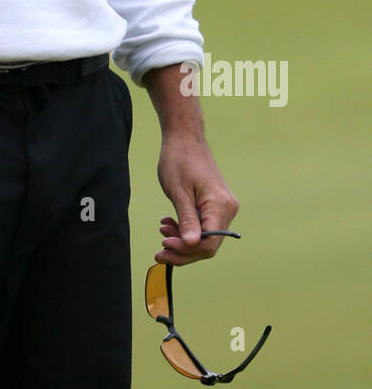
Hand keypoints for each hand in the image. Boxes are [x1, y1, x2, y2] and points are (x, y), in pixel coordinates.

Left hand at [155, 131, 239, 265]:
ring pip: (205, 237)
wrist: (184, 138)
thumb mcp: (178, 192)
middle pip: (208, 244)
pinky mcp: (216, 205)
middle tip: (160, 251)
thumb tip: (191, 244)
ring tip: (162, 230)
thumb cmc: (179, 160)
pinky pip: (204, 225)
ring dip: (182, 239)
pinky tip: (169, 223)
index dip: (186, 250)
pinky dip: (186, 228)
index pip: (209, 243)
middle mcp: (227, 209)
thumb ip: (186, 219)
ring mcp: (223, 207)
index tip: (164, 244)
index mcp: (220, 206)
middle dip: (182, 250)